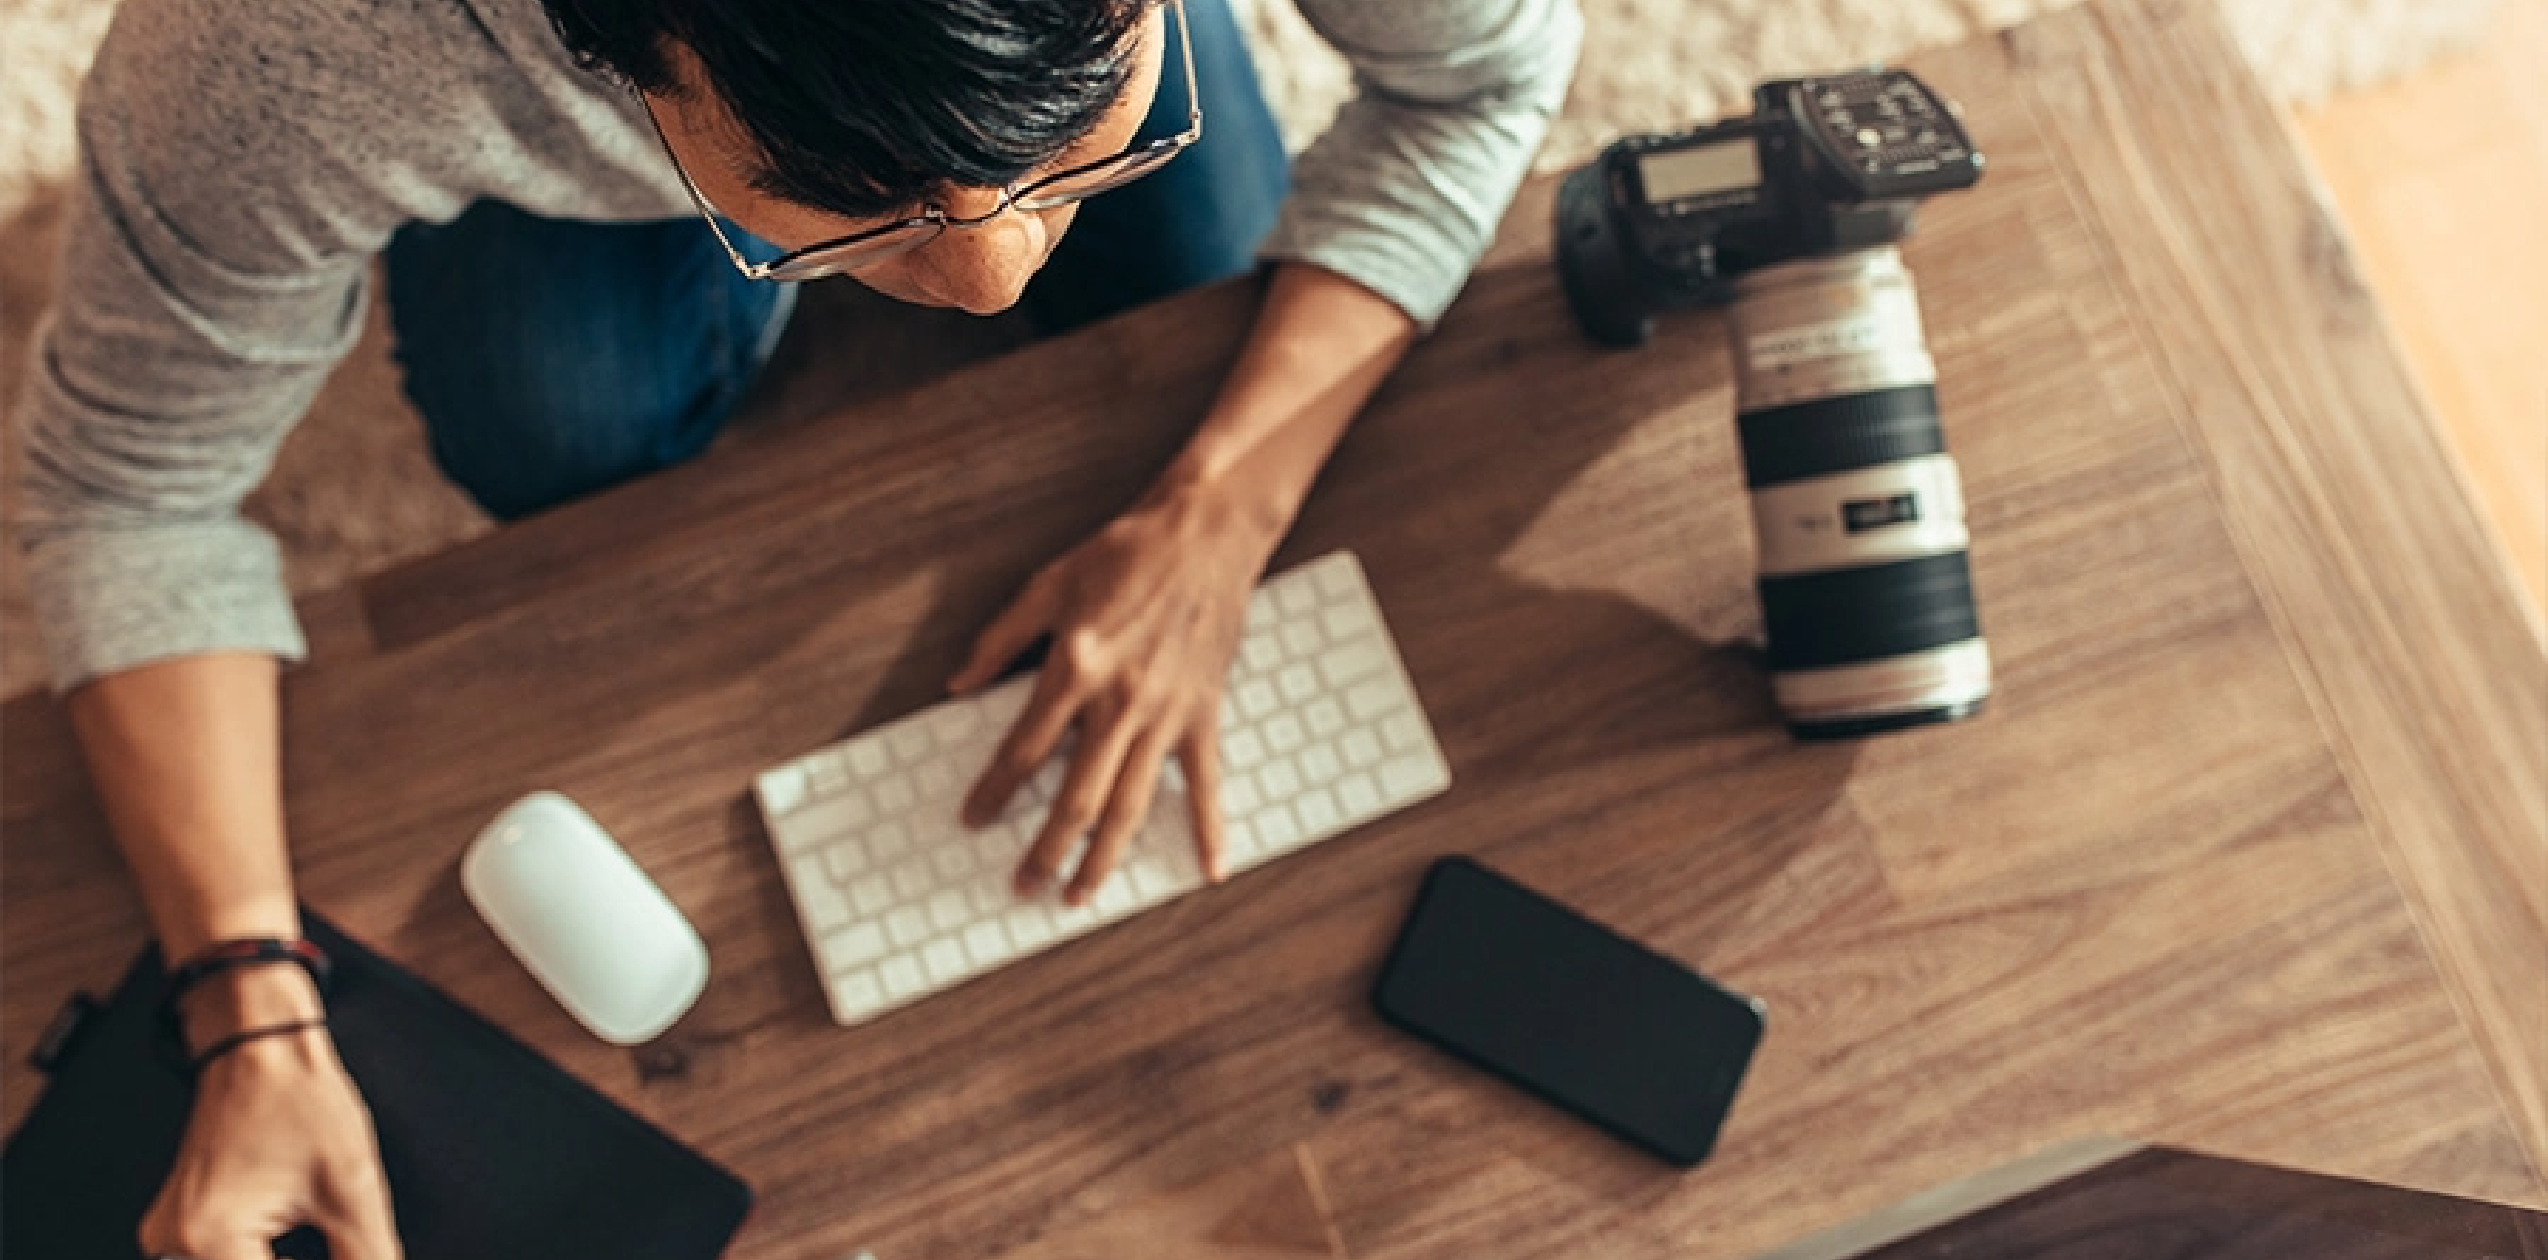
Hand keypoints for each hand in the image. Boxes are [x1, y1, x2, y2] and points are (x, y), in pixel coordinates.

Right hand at [141, 969, 398, 1259]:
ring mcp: (169, 1235)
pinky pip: (222, 1258)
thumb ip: (367, 1256)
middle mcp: (173, 1242)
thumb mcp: (352, 1191)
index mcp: (210, 1238)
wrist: (261, 1046)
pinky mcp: (179, 1225)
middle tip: (339, 1247)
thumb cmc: (299, 1098)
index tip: (347, 1253)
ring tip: (320, 1243)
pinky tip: (296, 1247)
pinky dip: (262, 1257)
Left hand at [952, 480, 1276, 904]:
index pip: (1025, 748)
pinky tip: (1208, 868)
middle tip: (1023, 885)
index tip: (974, 820)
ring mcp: (1165, 714)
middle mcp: (1119, 702)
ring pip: (1130, 803)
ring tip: (1080, 896)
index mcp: (1075, 668)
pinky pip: (1205, 782)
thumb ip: (999, 640)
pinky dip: (1209, 827)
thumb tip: (957, 684)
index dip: (995, 790)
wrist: (1204, 533)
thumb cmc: (1125, 553)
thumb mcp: (1048, 585)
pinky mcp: (1203, 713)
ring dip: (1104, 856)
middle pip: (1076, 795)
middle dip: (1046, 848)